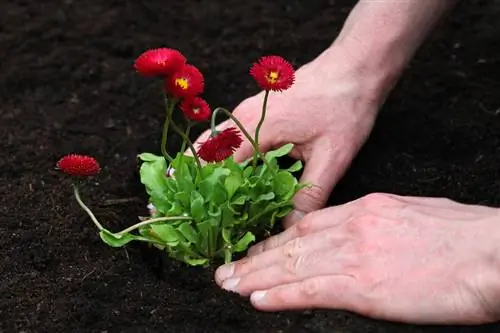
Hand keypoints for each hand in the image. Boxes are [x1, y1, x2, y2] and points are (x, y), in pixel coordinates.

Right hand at [193, 46, 387, 226]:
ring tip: (201, 199)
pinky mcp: (255, 111)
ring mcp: (246, 111)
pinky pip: (227, 137)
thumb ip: (310, 194)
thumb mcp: (333, 156)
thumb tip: (290, 227)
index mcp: (257, 128)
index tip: (208, 221)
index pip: (221, 170)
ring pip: (213, 143)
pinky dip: (220, 157)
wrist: (354, 68)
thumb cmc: (345, 106)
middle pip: (206, 154)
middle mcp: (243, 117)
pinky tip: (228, 177)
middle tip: (192, 213)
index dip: (214, 197)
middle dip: (200, 184)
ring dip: (207, 169)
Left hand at [214, 193, 499, 324]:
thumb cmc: (464, 235)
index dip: (277, 238)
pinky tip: (259, 299)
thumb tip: (361, 238)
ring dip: (256, 276)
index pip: (308, 223)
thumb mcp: (413, 214)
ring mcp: (356, 256)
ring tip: (230, 283)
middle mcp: (353, 228)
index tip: (257, 248)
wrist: (493, 252)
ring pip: (293, 265)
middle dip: (256, 257)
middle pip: (292, 243)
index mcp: (365, 209)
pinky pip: (312, 290)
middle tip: (226, 268)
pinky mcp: (365, 287)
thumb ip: (378, 224)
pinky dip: (282, 295)